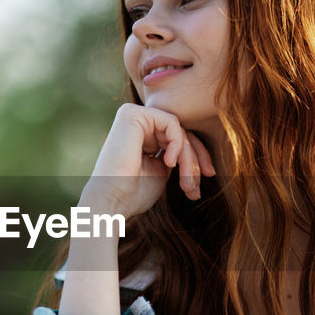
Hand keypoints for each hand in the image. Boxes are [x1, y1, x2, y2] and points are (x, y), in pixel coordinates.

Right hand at [79, 104, 215, 219]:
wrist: (113, 200)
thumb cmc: (134, 193)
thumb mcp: (161, 170)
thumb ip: (173, 154)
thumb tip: (194, 148)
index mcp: (138, 134)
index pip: (175, 139)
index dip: (193, 160)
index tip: (201, 183)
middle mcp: (134, 121)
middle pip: (179, 133)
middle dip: (193, 161)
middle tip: (194, 189)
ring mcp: (132, 115)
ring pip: (178, 130)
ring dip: (187, 158)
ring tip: (185, 182)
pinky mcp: (132, 114)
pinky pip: (171, 122)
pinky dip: (177, 144)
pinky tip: (169, 163)